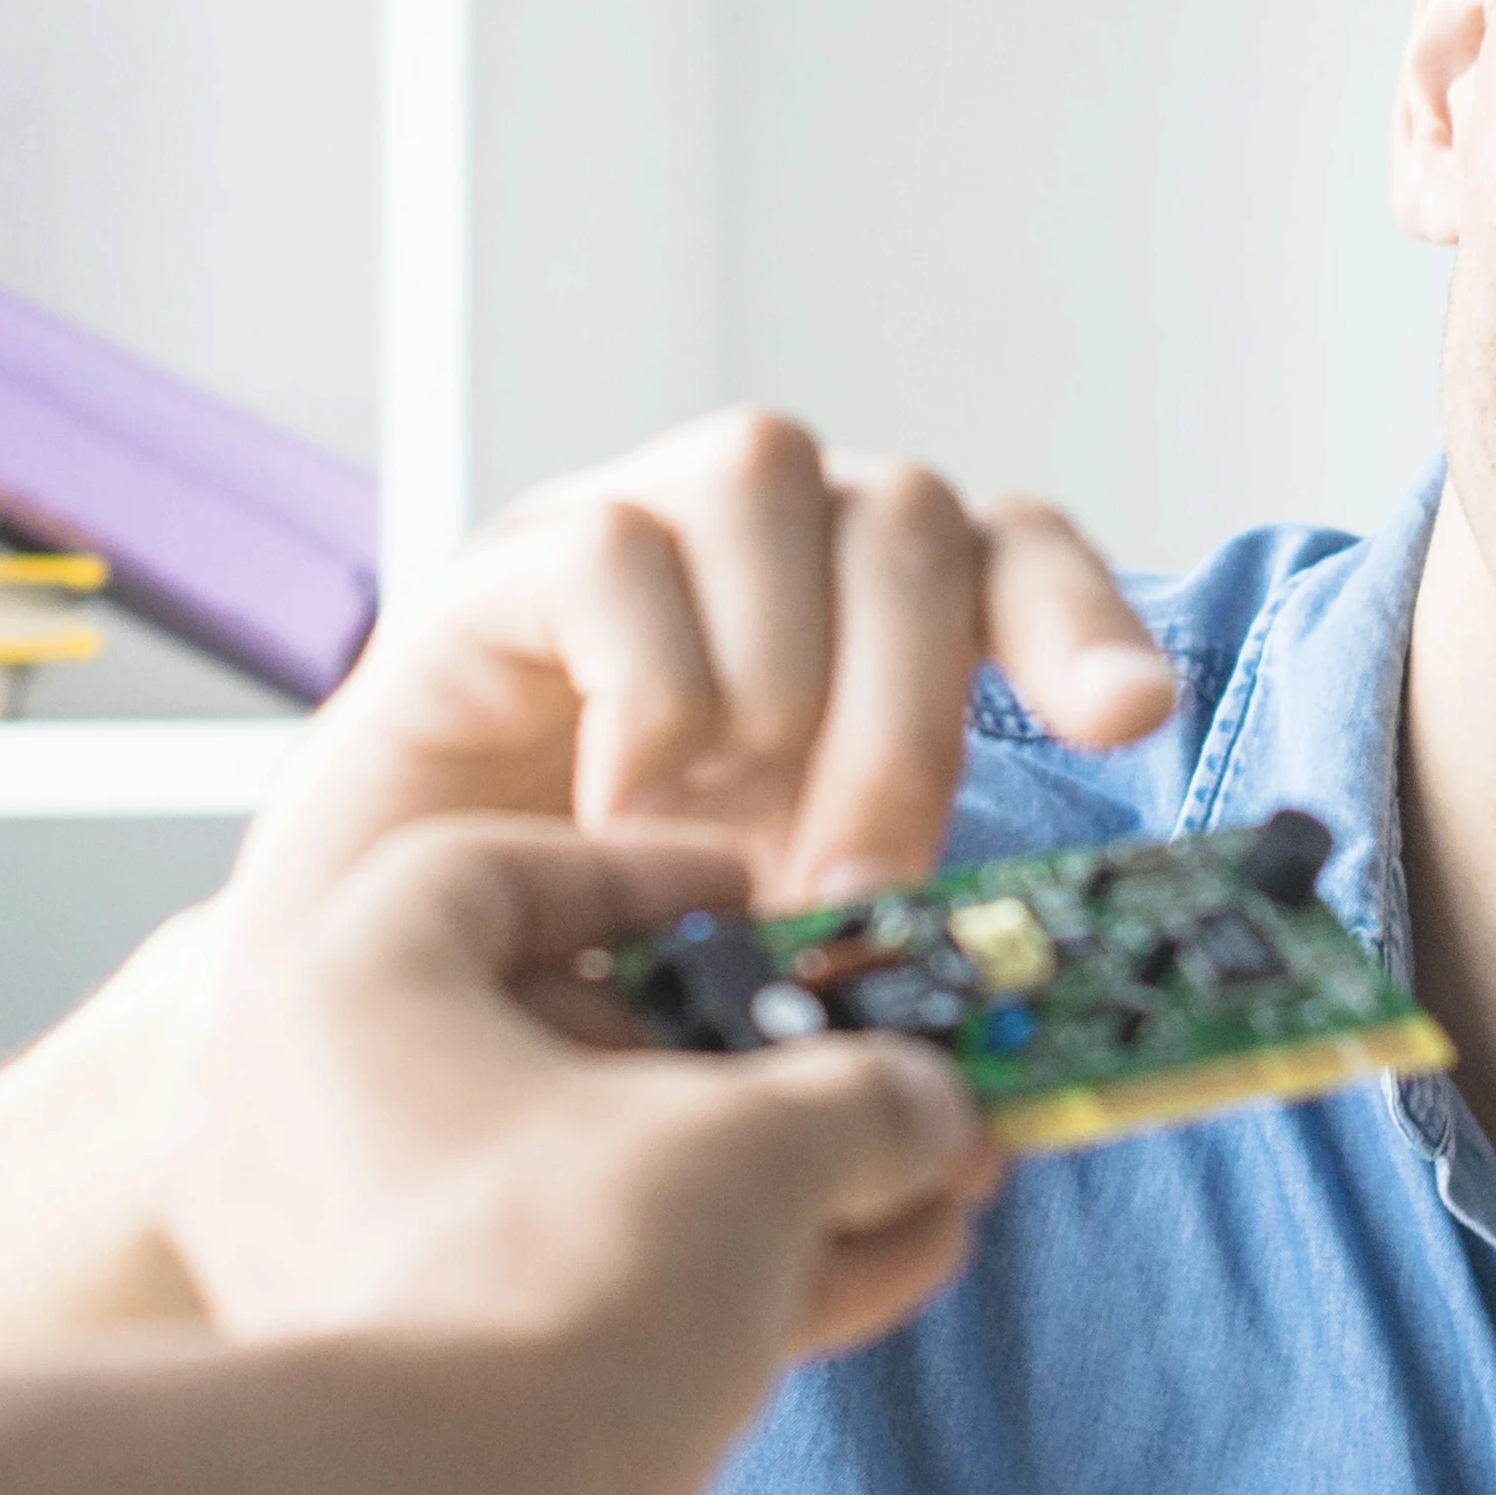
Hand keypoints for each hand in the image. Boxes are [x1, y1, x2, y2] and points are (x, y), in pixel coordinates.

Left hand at [170, 817, 998, 1494]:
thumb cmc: (557, 1282)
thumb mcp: (760, 1142)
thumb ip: (860, 1095)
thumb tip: (926, 1106)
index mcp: (340, 993)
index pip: (486, 872)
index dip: (639, 876)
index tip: (747, 904)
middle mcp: (307, 1120)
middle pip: (551, 1047)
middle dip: (741, 1068)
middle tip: (864, 1075)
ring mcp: (350, 1260)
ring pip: (577, 1186)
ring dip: (754, 1186)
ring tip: (914, 1188)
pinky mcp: (409, 1386)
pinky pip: (569, 1293)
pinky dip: (709, 1282)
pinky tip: (876, 1276)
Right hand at [239, 410, 1175, 930]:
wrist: (371, 1012)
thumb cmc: (583, 984)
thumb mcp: (778, 967)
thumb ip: (886, 946)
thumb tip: (999, 1017)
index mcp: (859, 640)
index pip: (1009, 554)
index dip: (1077, 624)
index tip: (1123, 725)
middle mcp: (761, 564)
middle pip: (907, 518)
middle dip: (905, 717)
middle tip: (854, 887)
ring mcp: (631, 544)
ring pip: (770, 477)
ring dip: (776, 678)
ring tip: (713, 841)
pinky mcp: (503, 573)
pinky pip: (616, 548)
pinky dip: (646, 687)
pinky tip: (614, 815)